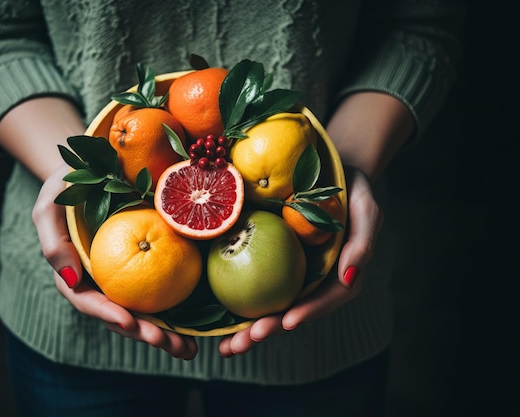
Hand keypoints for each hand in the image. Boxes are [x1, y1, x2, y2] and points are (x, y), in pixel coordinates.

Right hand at [32, 164, 198, 359]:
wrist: (94, 169)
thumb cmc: (64, 188)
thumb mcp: (49, 208)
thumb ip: (53, 243)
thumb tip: (71, 279)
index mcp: (76, 276)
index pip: (90, 302)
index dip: (108, 315)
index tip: (130, 322)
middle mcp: (103, 283)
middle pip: (122, 316)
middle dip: (145, 334)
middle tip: (169, 345)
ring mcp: (127, 277)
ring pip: (145, 313)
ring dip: (167, 335)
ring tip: (188, 350)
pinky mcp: (149, 266)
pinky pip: (164, 292)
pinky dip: (180, 313)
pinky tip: (199, 329)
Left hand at [218, 166, 383, 356]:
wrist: (321, 163)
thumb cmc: (349, 187)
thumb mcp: (365, 209)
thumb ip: (363, 243)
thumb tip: (349, 278)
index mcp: (335, 272)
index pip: (325, 298)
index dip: (307, 312)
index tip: (286, 322)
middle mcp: (309, 276)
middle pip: (290, 309)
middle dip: (267, 329)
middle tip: (243, 343)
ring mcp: (285, 268)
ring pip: (267, 302)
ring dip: (246, 328)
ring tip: (225, 347)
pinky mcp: (263, 254)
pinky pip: (247, 274)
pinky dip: (231, 296)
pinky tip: (210, 316)